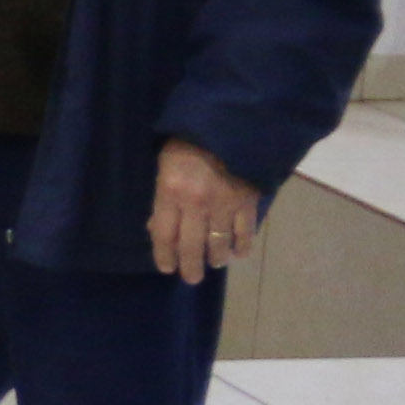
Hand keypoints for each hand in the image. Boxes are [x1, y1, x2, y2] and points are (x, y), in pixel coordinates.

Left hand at [151, 138, 266, 284]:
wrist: (231, 125)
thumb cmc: (189, 142)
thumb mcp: (164, 164)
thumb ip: (162, 196)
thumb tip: (157, 227)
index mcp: (170, 192)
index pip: (163, 234)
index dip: (164, 255)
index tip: (166, 268)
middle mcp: (196, 204)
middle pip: (191, 246)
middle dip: (190, 267)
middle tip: (191, 279)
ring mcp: (224, 205)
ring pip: (219, 244)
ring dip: (216, 259)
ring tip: (215, 264)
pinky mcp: (247, 203)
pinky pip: (244, 232)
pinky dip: (242, 246)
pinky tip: (239, 253)